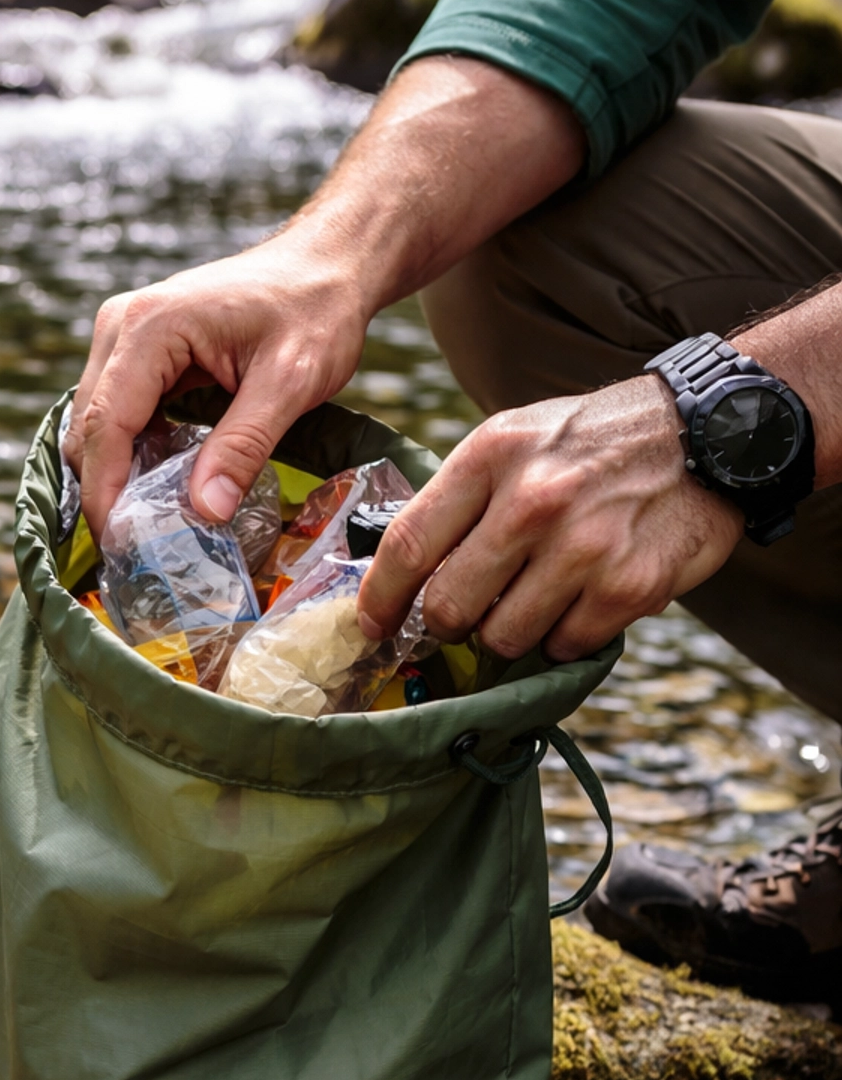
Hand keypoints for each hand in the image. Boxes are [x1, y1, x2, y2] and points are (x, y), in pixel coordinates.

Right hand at [65, 233, 369, 536]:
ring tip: (151, 524)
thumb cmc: (315, 310)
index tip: (120, 545)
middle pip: (86, 428)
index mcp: (149, 327)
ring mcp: (123, 336)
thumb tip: (204, 512)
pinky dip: (132, 454)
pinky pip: (116, 414)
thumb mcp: (292, 382)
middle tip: (136, 550)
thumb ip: (244, 445)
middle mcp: (120, 326)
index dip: (106, 492)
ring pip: (93, 424)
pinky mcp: (136, 351)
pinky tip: (164, 484)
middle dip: (105, 490)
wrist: (326, 265)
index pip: (104, 425)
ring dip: (116, 474)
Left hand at [356, 375, 744, 662]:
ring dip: (511, 632)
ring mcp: (584, 546)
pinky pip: (565, 645)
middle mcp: (534, 501)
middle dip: (449, 624)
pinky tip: (582, 599)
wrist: (704, 433)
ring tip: (536, 597)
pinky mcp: (627, 585)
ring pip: (505, 638)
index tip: (374, 626)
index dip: (381, 599)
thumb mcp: (515, 439)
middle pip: (450, 606)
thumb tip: (400, 573)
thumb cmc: (591, 443)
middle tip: (465, 616)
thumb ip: (460, 498)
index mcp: (493, 456)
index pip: (408, 545)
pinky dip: (566, 635)